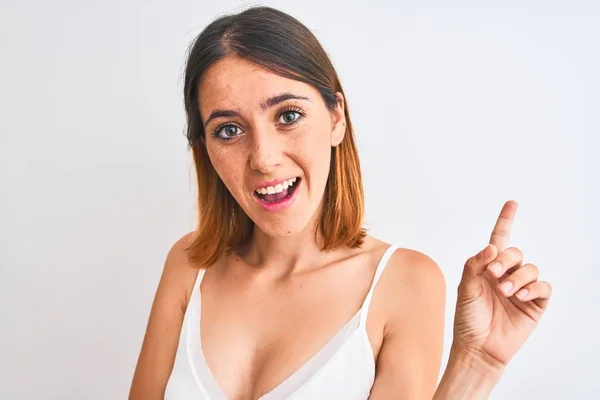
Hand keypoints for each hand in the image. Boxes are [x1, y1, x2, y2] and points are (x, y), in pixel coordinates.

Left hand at [452, 200, 551, 372]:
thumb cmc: (468, 319)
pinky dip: (532, 288)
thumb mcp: (465, 288)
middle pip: (515, 252)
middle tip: (493, 274)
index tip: (512, 203)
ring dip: (517, 277)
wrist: (478, 348)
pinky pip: (542, 287)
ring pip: (530, 268)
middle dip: (506, 260)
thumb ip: (474, 265)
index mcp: (487, 268)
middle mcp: (505, 275)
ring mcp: (521, 289)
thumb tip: (490, 248)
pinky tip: (518, 297)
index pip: (499, 240)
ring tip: (504, 291)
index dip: (506, 221)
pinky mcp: (534, 304)